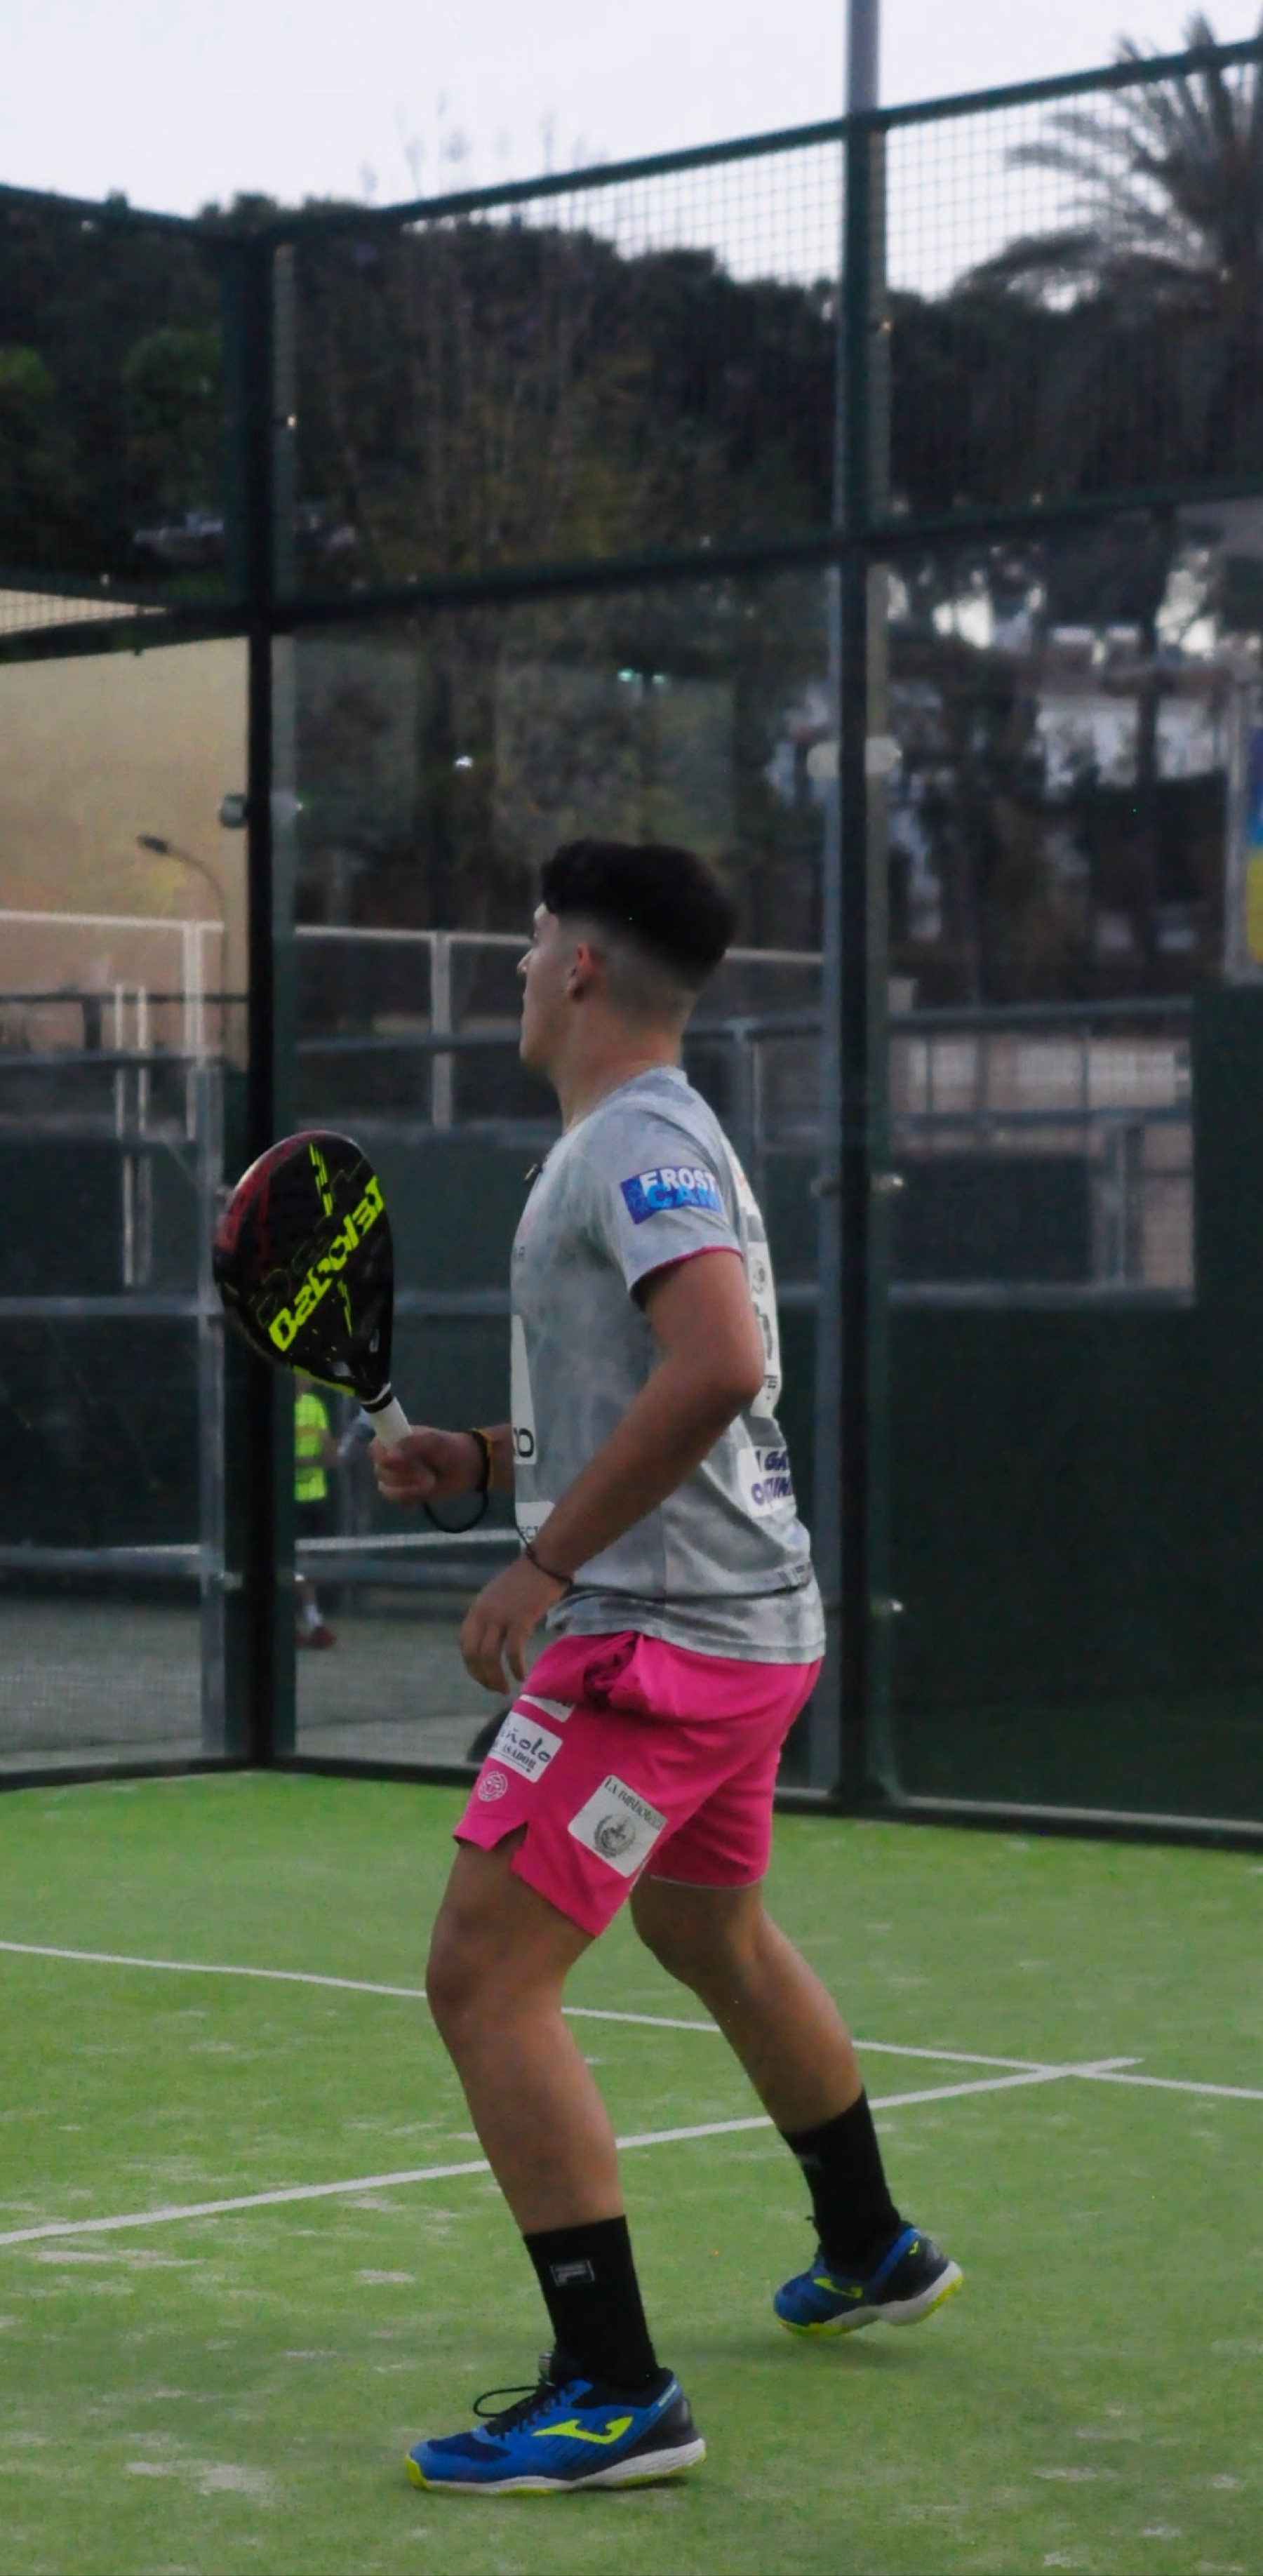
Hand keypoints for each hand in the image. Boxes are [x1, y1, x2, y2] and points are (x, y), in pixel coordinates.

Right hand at [373, 1427, 482, 1506]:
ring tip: (428, 1482)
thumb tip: (389, 1457)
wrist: (467, 1468)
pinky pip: (396, 1500)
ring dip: (408, 1488)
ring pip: (386, 1488)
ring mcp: (396, 1477)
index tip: (398, 1462)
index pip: (374, 1448)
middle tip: (425, 1472)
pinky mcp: (403, 1493)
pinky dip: (411, 1497)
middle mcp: (391, 1458)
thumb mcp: (433, 1441)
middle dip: (403, 1475)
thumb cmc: (449, 1448)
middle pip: (380, 1471)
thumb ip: (411, 1444)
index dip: (382, 1457)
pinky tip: (425, 1492)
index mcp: (394, 1439)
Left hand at [460, 1554, 567, 1692]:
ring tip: (504, 1688)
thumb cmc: (526, 1579)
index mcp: (477, 1608)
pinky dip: (515, 1668)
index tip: (482, 1676)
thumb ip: (491, 1615)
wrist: (545, 1562)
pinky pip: (512, 1652)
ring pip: (489, 1656)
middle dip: (481, 1676)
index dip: (471, 1664)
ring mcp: (500, 1617)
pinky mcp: (519, 1621)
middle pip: (472, 1654)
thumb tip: (493, 1639)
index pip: (464, 1643)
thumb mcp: (497, 1596)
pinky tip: (521, 1676)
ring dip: (495, 1677)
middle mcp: (483, 1614)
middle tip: (493, 1688)